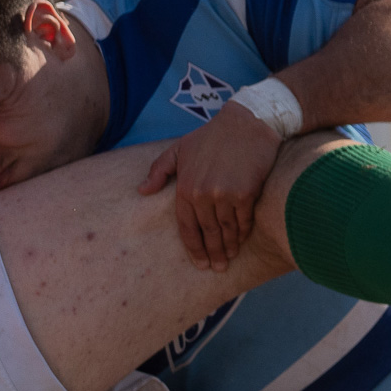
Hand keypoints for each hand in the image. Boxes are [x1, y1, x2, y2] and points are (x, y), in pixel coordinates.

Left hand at [138, 102, 281, 271]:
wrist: (247, 122)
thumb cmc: (212, 136)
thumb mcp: (179, 148)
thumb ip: (159, 170)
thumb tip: (142, 190)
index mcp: (185, 187)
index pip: (187, 227)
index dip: (193, 248)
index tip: (199, 263)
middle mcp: (203, 194)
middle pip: (207, 233)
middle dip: (212, 253)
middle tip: (216, 268)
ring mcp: (225, 195)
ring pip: (226, 230)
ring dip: (229, 247)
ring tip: (229, 258)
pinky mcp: (246, 194)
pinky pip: (243, 221)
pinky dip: (243, 233)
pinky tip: (242, 240)